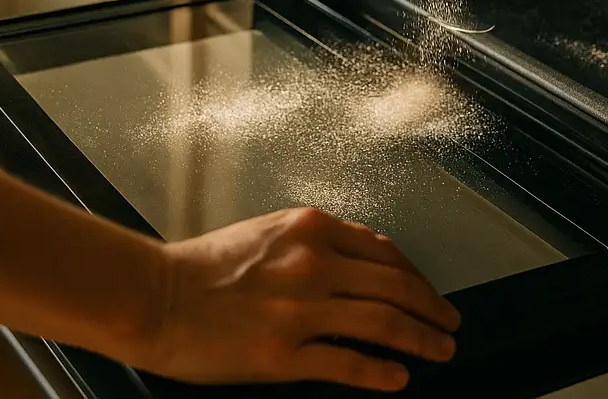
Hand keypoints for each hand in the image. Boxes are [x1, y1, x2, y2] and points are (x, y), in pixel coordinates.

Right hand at [134, 207, 458, 390]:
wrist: (156, 295)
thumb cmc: (207, 264)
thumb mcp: (271, 231)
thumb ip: (320, 241)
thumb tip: (369, 259)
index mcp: (311, 229)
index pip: (385, 251)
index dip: (417, 276)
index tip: (430, 291)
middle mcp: (313, 263)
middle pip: (395, 285)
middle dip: (433, 307)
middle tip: (451, 323)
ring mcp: (300, 310)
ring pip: (383, 322)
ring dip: (422, 339)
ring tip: (441, 350)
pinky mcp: (282, 355)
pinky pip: (347, 364)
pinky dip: (380, 372)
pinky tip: (399, 377)